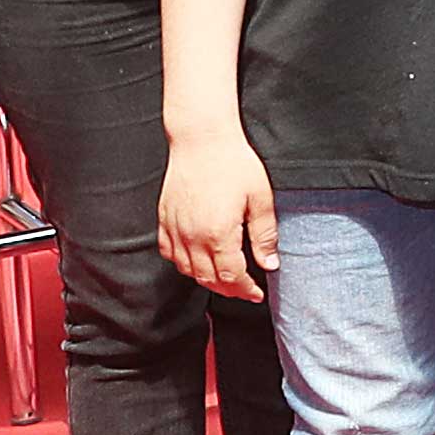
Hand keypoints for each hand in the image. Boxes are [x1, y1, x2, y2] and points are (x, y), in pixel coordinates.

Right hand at [158, 135, 275, 302]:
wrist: (201, 140)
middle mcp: (192, 237)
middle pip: (208, 278)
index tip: (257, 294)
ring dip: (207, 280)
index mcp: (218, 233)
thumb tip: (270, 264)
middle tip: (246, 291)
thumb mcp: (260, 198)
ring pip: (187, 270)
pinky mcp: (164, 219)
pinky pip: (169, 253)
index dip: (245, 289)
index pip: (231, 276)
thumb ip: (264, 235)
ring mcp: (175, 229)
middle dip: (229, 289)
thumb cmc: (234, 164)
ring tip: (225, 279)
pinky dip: (183, 264)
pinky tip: (196, 262)